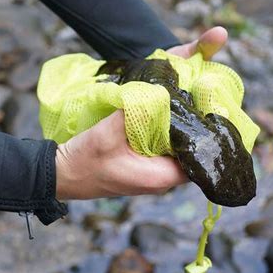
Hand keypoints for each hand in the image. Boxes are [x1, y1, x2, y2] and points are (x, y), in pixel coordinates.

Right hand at [55, 27, 227, 199]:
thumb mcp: (108, 133)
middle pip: (190, 153)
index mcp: (159, 177)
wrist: (62, 174)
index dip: (208, 135)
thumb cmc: (84, 160)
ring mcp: (151, 174)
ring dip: (179, 129)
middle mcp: (160, 180)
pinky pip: (162, 150)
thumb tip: (159, 92)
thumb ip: (135, 112)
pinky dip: (165, 134)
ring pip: (176, 150)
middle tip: (199, 99)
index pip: (200, 159)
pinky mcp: (142, 168)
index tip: (210, 109)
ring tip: (184, 102)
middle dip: (195, 128)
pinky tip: (161, 114)